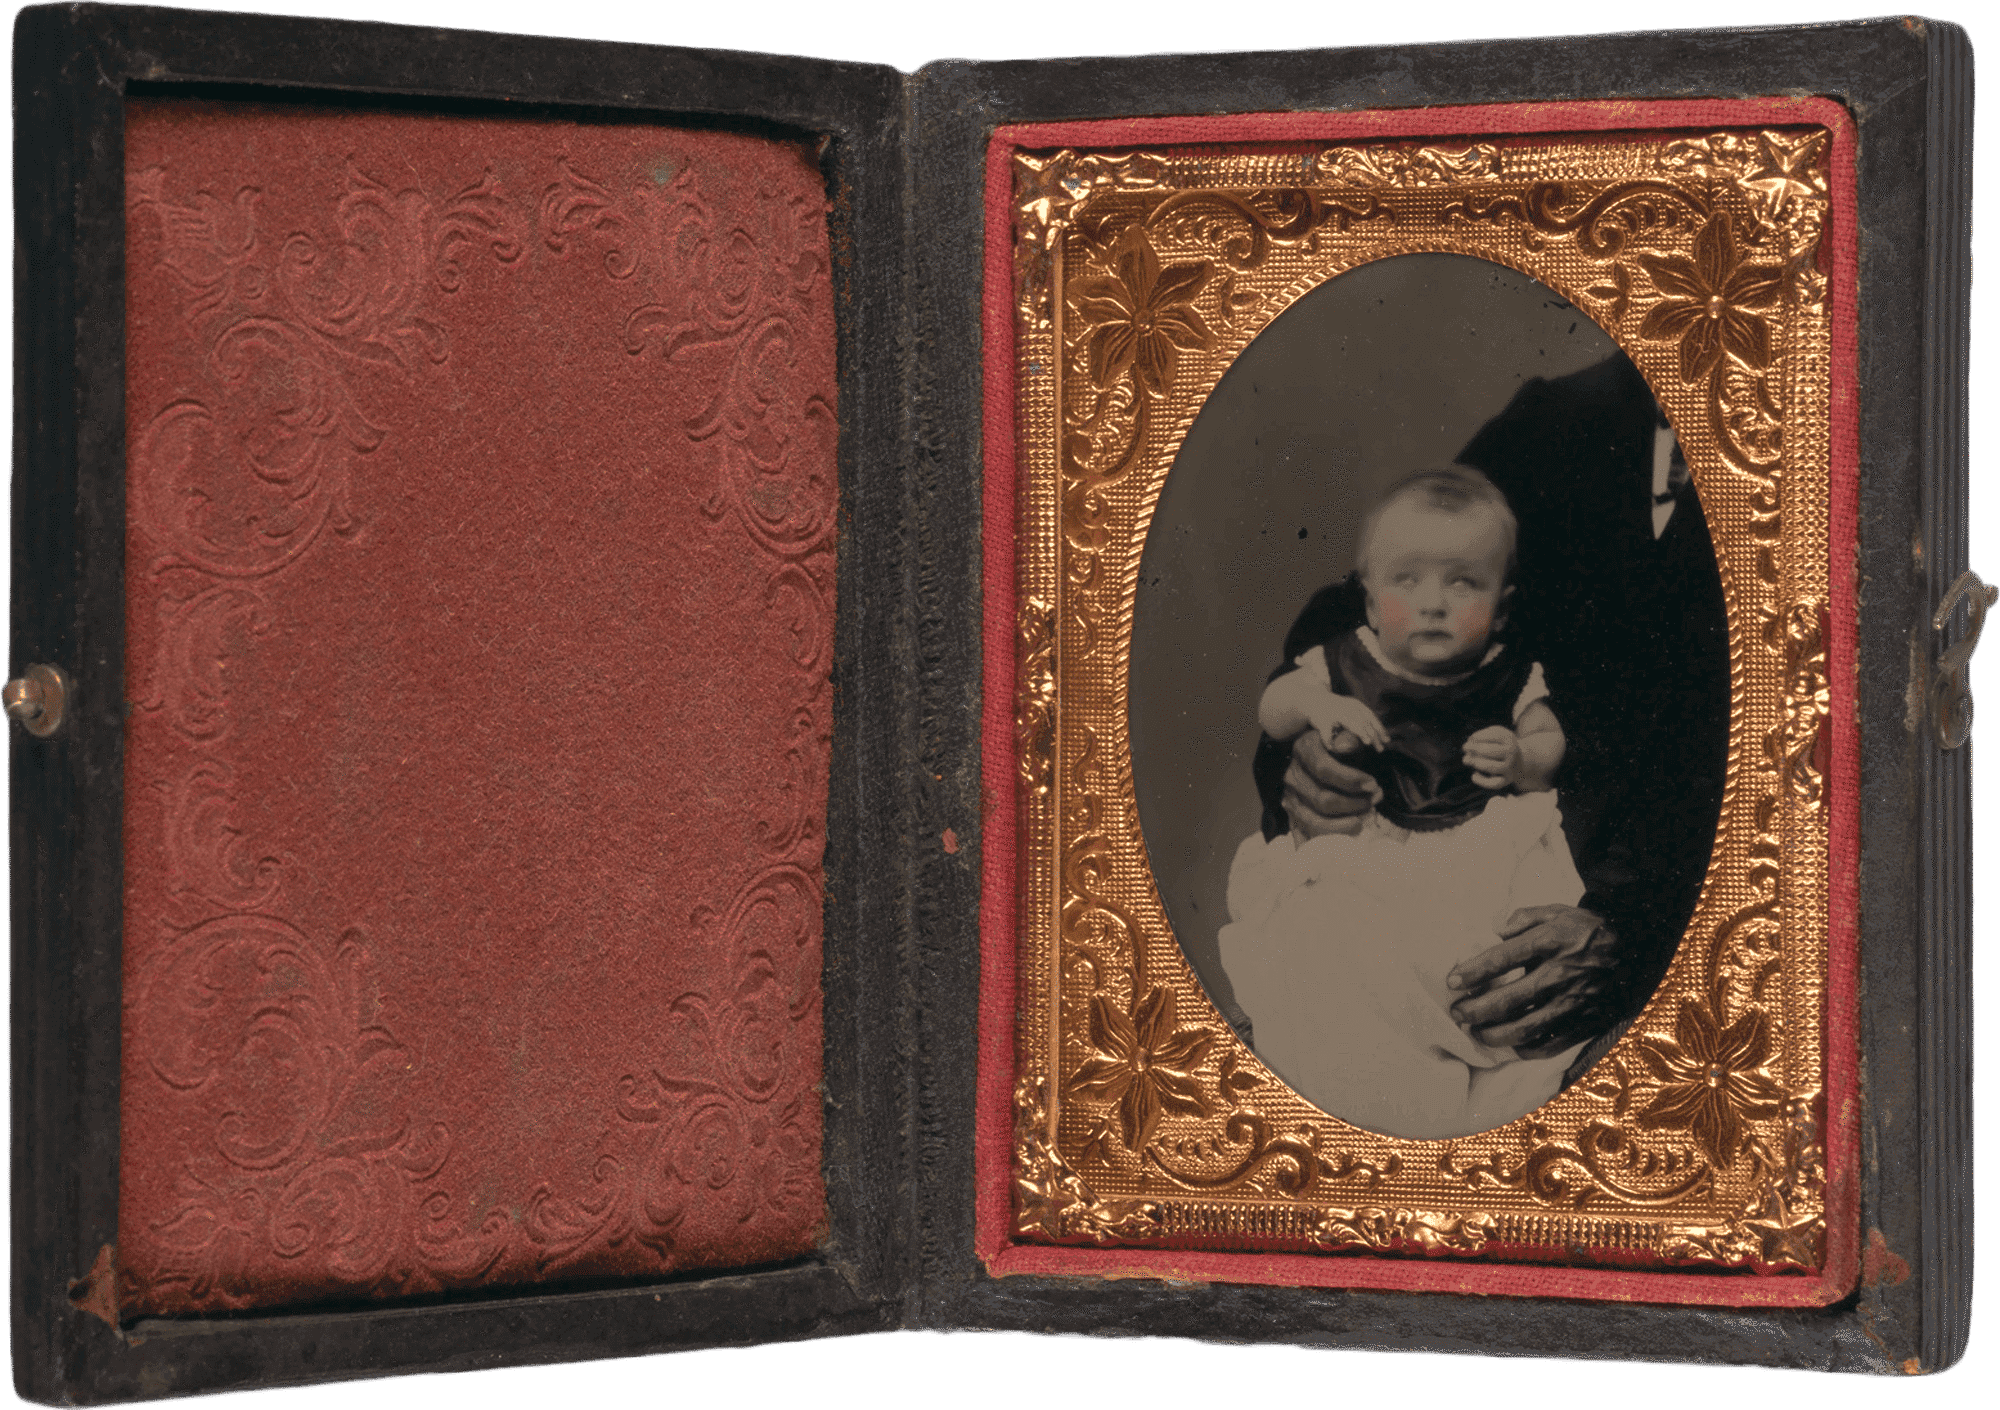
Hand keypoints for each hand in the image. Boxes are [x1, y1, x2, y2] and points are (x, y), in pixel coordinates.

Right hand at [1280, 728, 1381, 838]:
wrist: (1317, 752)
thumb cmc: (1336, 745)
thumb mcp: (1343, 733)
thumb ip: (1348, 738)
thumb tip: (1349, 745)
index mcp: (1303, 750)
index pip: (1324, 769)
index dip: (1351, 780)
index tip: (1373, 784)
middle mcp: (1292, 775)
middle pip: (1322, 800)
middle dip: (1355, 804)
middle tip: (1374, 801)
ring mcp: (1290, 797)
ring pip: (1315, 821)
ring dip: (1346, 824)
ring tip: (1365, 817)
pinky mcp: (1292, 814)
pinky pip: (1304, 835)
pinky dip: (1324, 839)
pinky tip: (1343, 838)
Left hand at [1311, 694, 1388, 750]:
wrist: (1317, 699)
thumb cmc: (1318, 716)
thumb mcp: (1320, 726)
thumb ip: (1326, 738)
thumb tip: (1332, 749)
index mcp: (1341, 712)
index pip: (1354, 723)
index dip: (1362, 733)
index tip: (1368, 743)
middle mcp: (1349, 706)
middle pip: (1365, 722)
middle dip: (1374, 736)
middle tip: (1380, 749)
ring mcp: (1354, 703)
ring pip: (1370, 717)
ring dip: (1380, 729)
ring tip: (1387, 741)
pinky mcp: (1357, 703)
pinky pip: (1369, 713)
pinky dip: (1376, 722)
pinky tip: (1382, 732)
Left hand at [1445, 905, 1621, 1057]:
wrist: (1635, 948)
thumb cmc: (1586, 930)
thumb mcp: (1556, 911)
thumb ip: (1522, 919)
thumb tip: (1494, 932)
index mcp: (1552, 941)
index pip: (1503, 959)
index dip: (1473, 972)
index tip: (1451, 982)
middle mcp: (1562, 974)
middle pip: (1509, 999)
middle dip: (1475, 1010)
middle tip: (1457, 1013)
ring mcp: (1575, 1001)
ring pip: (1526, 1028)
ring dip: (1494, 1034)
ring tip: (1476, 1031)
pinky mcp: (1586, 1021)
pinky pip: (1551, 1044)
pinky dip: (1526, 1049)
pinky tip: (1511, 1045)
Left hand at [1463, 725, 1521, 789]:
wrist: (1516, 759)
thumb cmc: (1498, 744)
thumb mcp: (1491, 734)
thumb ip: (1478, 737)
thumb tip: (1468, 753)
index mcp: (1508, 738)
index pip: (1492, 736)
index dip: (1477, 737)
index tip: (1471, 739)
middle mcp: (1511, 753)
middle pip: (1489, 751)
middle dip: (1474, 749)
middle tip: (1465, 748)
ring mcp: (1510, 767)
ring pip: (1493, 767)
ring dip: (1477, 763)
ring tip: (1469, 760)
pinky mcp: (1506, 780)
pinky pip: (1494, 784)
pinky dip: (1482, 781)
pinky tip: (1474, 775)